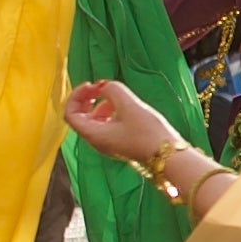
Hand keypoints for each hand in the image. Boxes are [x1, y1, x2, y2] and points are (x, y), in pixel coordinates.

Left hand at [61, 77, 185, 165]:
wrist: (170, 156)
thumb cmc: (149, 133)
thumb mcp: (130, 104)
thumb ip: (113, 89)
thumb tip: (106, 87)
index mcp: (94, 134)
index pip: (70, 113)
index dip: (77, 96)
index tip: (92, 85)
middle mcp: (98, 141)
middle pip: (81, 116)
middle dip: (88, 98)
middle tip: (101, 87)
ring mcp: (110, 144)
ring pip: (96, 120)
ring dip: (101, 104)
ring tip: (119, 96)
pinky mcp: (122, 143)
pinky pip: (109, 125)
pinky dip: (112, 112)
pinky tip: (127, 107)